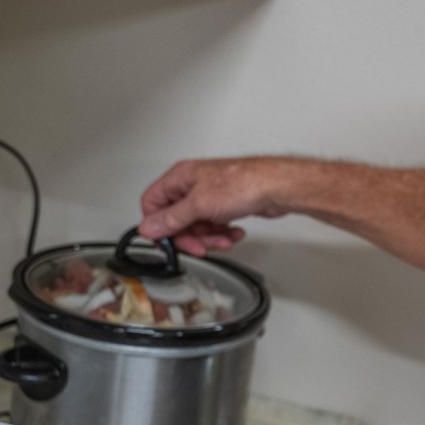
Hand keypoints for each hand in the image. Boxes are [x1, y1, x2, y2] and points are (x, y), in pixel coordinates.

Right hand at [138, 158, 289, 255]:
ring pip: (197, 226)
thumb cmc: (243, 183)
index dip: (158, 225)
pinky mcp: (224, 205)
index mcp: (180, 177)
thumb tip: (148, 227)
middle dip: (190, 236)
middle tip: (200, 246)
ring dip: (210, 237)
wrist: (276, 187)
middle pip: (176, 219)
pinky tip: (233, 232)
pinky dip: (223, 233)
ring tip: (223, 239)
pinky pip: (214, 226)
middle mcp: (192, 185)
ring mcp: (209, 195)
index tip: (168, 240)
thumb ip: (171, 219)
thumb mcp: (199, 205)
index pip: (152, 203)